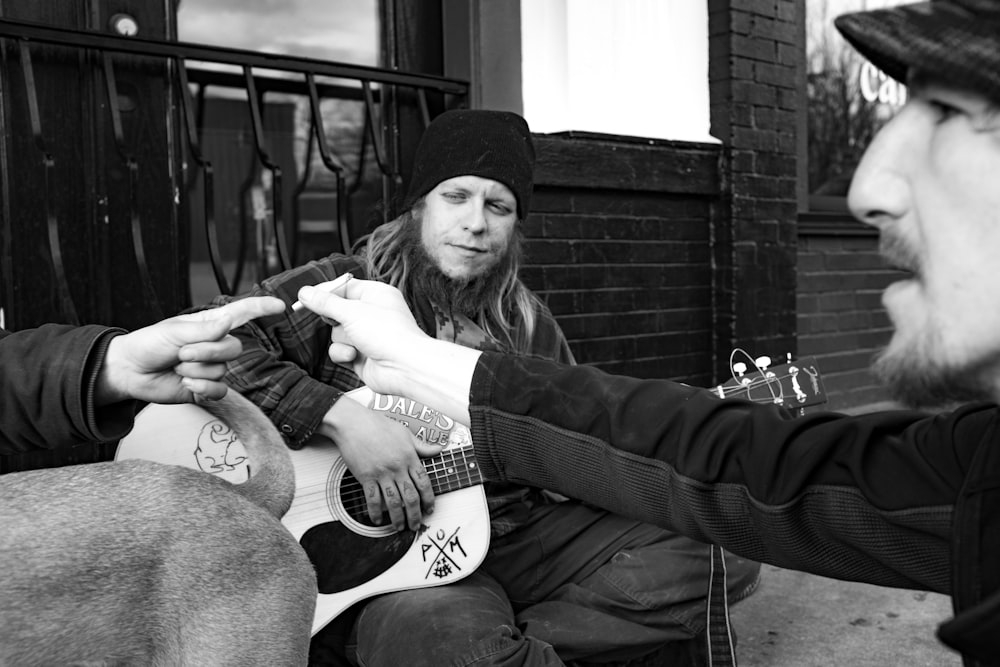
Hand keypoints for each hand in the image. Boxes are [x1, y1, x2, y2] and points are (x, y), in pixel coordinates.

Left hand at [96, 296, 285, 404]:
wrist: (131, 372)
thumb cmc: (149, 344)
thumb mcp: (174, 331)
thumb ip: (205, 329)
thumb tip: (230, 321)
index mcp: (210, 324)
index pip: (242, 313)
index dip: (262, 308)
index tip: (280, 305)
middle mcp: (215, 344)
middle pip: (234, 348)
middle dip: (207, 352)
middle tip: (182, 353)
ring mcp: (212, 366)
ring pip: (223, 370)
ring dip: (196, 369)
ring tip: (178, 366)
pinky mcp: (207, 387)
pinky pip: (219, 389)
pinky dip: (201, 387)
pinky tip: (186, 382)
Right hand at [298, 278, 478, 426]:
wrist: (404, 368)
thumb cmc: (389, 335)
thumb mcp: (351, 312)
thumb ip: (325, 303)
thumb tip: (304, 292)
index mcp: (376, 295)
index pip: (345, 287)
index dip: (326, 291)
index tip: (307, 296)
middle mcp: (372, 314)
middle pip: (337, 311)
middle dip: (334, 319)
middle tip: (336, 321)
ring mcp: (367, 336)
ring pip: (336, 333)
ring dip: (342, 339)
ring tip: (357, 343)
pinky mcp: (361, 355)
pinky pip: (339, 350)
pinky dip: (343, 353)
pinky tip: (354, 356)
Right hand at [322, 397, 439, 531]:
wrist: (354, 423)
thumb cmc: (379, 425)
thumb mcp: (405, 432)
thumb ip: (422, 446)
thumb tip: (439, 449)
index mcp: (410, 457)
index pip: (424, 483)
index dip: (429, 499)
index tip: (430, 509)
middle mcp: (398, 467)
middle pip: (410, 497)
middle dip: (415, 515)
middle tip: (416, 525)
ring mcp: (382, 473)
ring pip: (393, 502)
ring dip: (397, 518)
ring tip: (400, 527)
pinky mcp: (366, 476)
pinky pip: (372, 499)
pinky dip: (376, 512)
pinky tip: (378, 520)